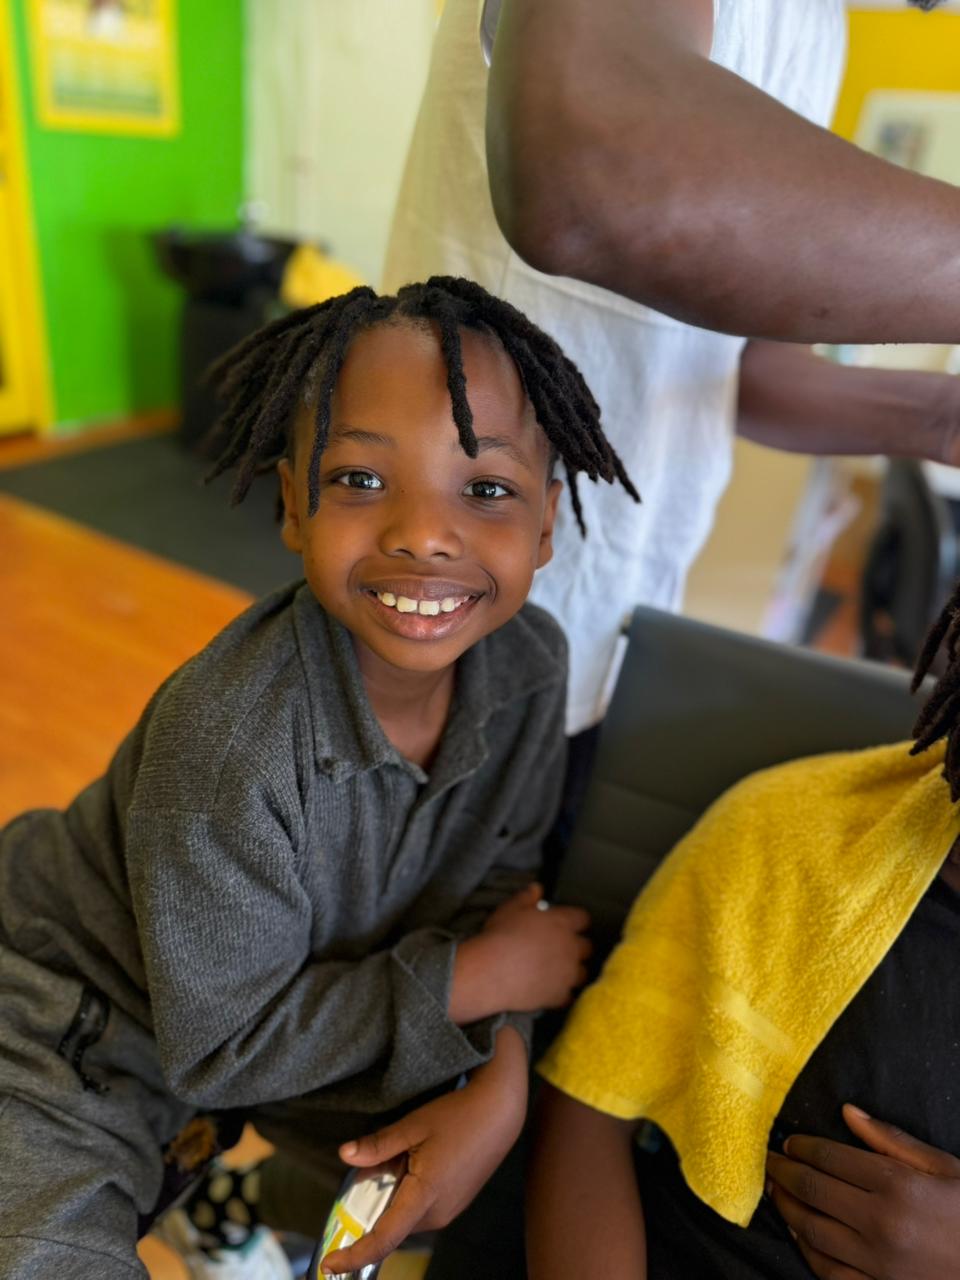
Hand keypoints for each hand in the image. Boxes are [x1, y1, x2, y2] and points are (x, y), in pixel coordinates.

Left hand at [320, 1027, 527, 1275]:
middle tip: (381, 1162)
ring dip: (393, 1196)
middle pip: (391, 1224)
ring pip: (405, 1216)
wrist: (500, 1113)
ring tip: (406, 1154)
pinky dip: (408, 1193)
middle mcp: (438, 1214)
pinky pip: (420, 1209)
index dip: (355, 1255)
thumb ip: (379, 1145)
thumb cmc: (458, 1115)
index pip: (384, 1238)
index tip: (329, 1263)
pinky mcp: (455, 1204)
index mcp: (424, 1195)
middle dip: (374, 1203)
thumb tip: (345, 1154)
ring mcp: (449, 1211)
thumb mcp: (414, 1124)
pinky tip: (417, 1160)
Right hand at [449, 883, 590, 1022]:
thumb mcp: (510, 909)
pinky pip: (569, 996)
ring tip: (558, 972)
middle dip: (576, 948)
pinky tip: (550, 991)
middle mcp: (571, 947)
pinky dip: (562, 994)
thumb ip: (527, 897)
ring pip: (582, 973)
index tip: (567, 924)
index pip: (583, 918)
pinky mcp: (559, 995)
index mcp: (562, 922)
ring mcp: (567, 973)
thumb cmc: (499, 937)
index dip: (575, 921)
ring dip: (573, 972)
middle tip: (561, 949)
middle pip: (587, 947)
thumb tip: (537, 888)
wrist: (490, 972)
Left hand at [766, 1103, 959, 1278]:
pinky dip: (807, 1251)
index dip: (802, 1147)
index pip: (829, 1158)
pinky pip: (829, 1271)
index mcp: (896, 1185)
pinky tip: (799, 1235)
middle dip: (783, 1171)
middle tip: (768, 1160)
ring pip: (812, 1230)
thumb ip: (892, 1140)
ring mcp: (876, 1262)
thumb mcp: (944, 1167)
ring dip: (786, 1207)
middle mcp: (880, 1223)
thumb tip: (847, 1112)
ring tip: (775, 1191)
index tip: (789, 1142)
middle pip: (813, 1190)